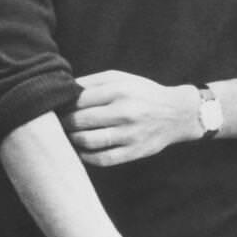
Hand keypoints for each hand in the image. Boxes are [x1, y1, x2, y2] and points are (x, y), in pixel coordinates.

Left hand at [61, 70, 198, 166]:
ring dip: (72, 139)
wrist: (178, 113)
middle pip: (80, 121)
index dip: (64, 105)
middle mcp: (125, 112)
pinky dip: (86, 157)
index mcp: (119, 91)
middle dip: (65, 123)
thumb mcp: (120, 78)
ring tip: (69, 135)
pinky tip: (81, 150)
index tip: (57, 107)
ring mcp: (130, 134)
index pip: (79, 100)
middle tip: (59, 122)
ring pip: (88, 141)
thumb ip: (91, 82)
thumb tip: (64, 90)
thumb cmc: (142, 93)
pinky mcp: (135, 152)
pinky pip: (103, 159)